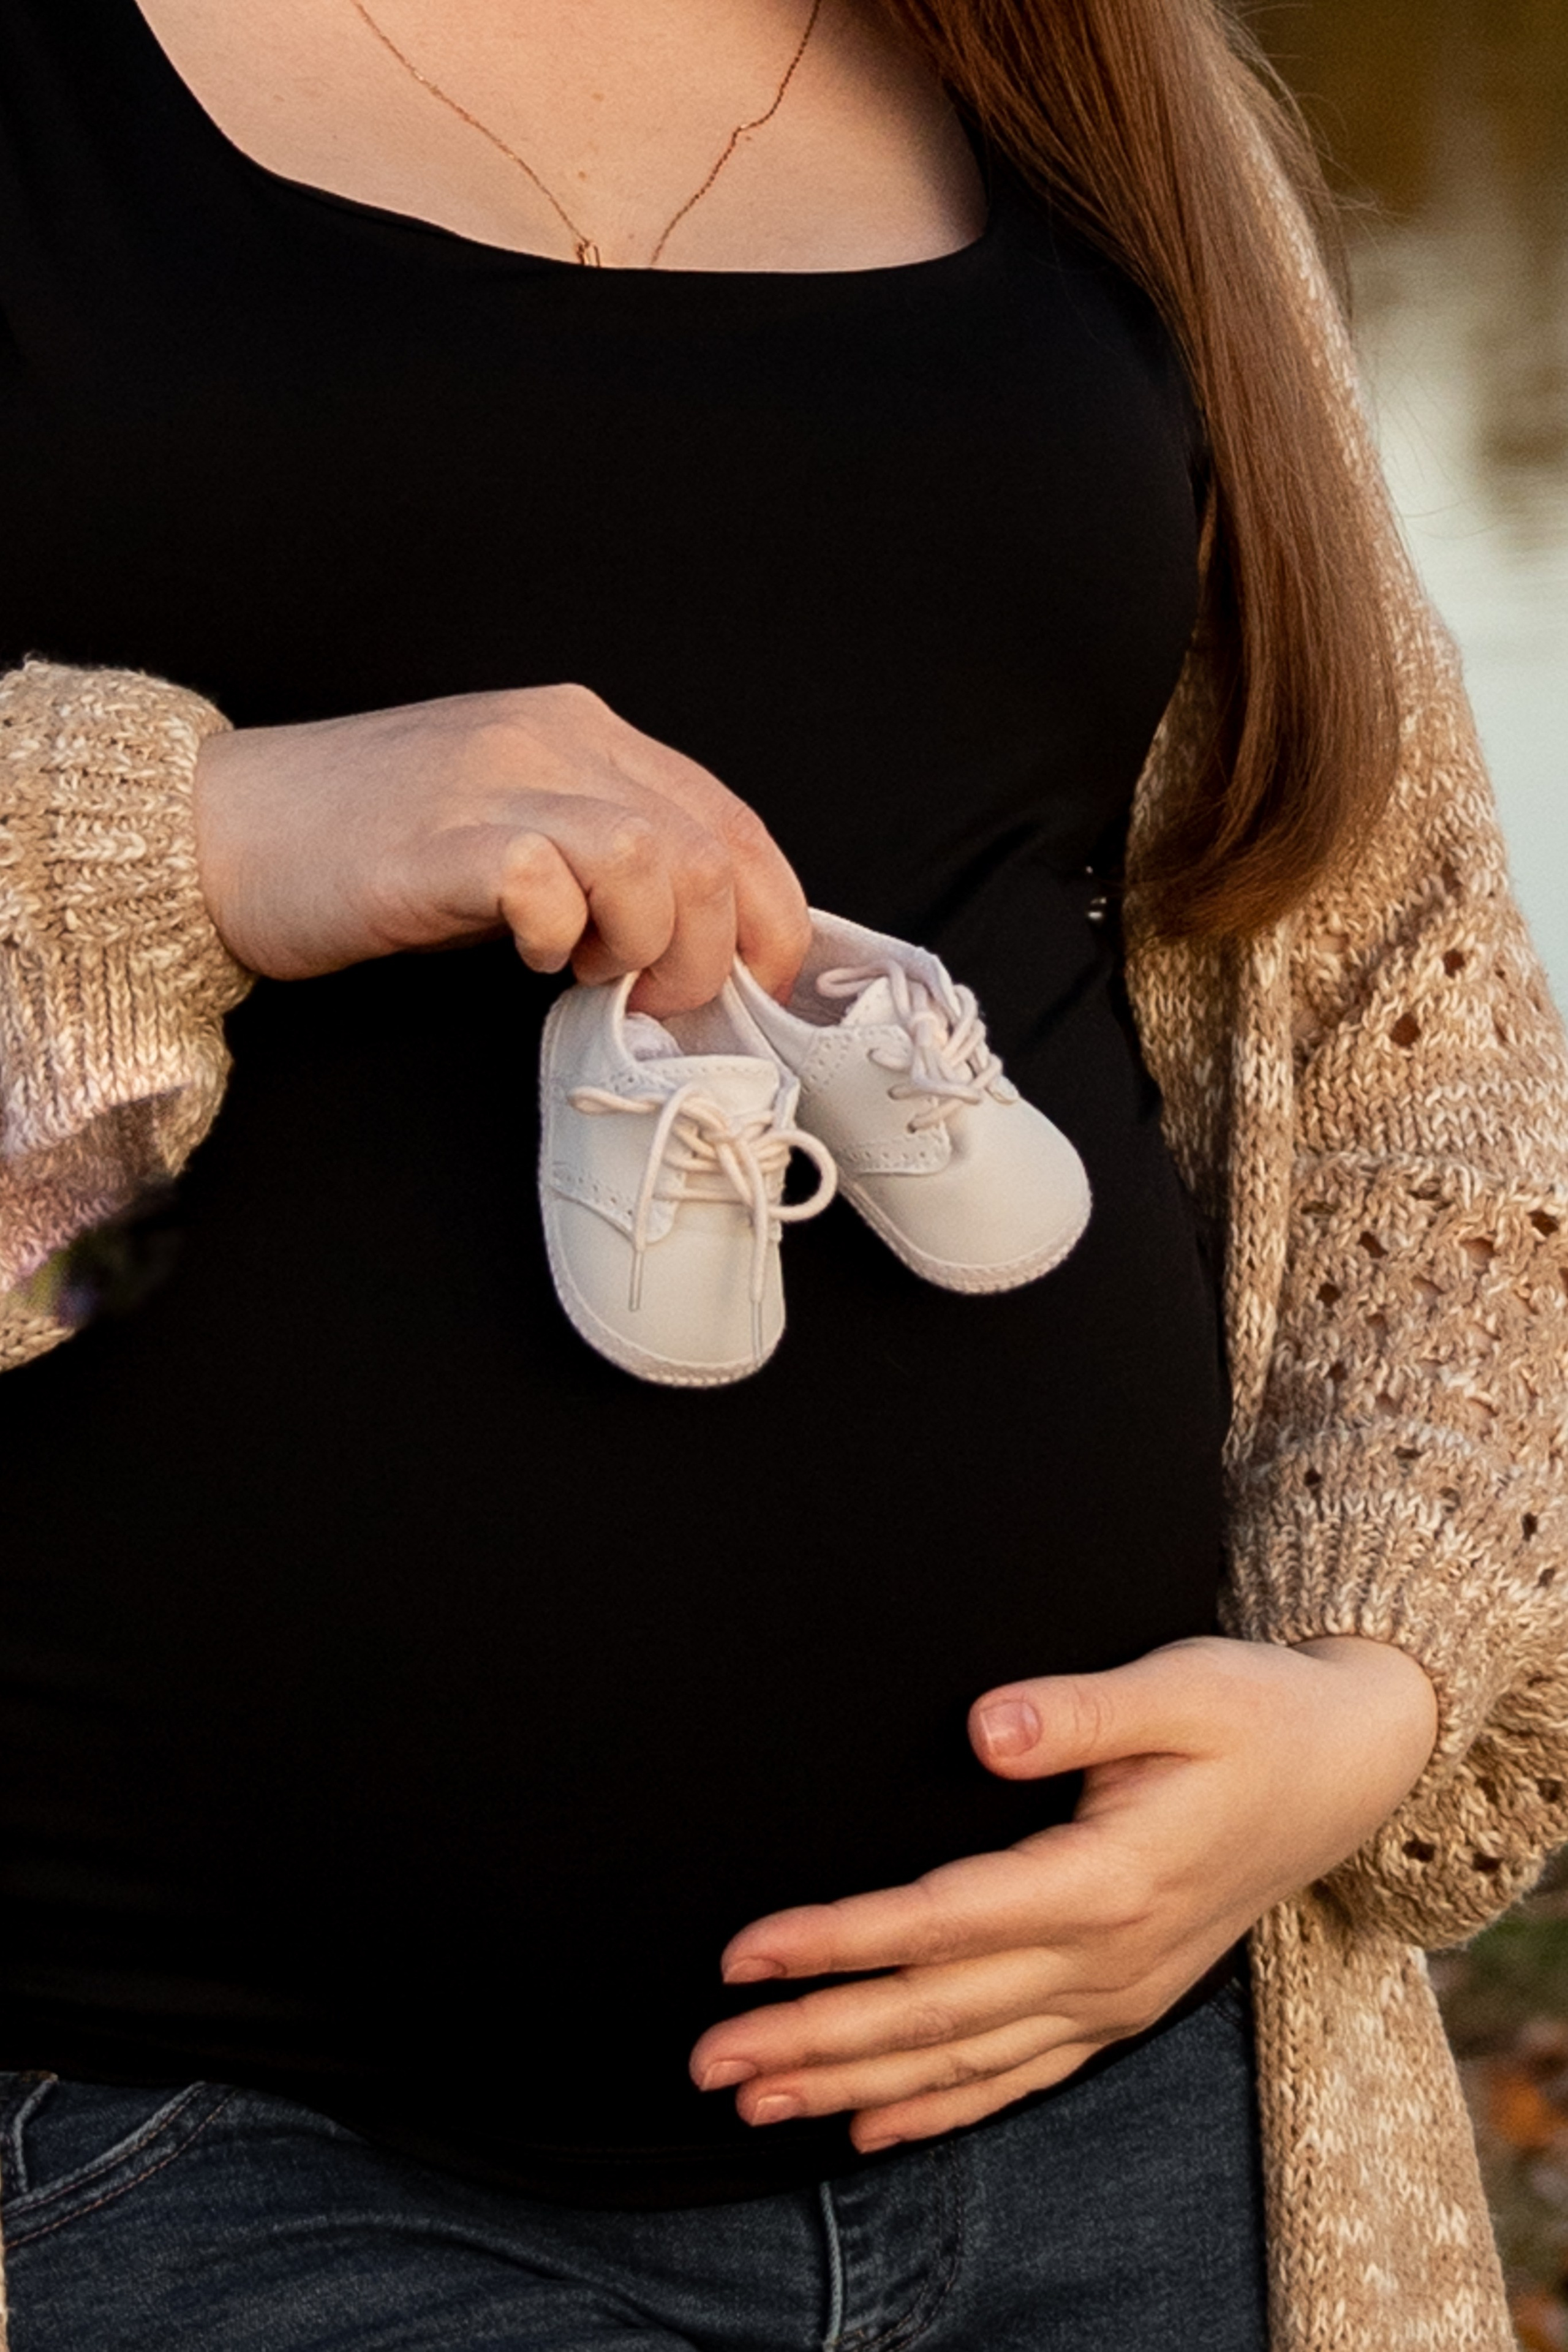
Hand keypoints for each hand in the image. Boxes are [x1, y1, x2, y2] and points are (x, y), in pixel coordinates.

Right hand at [191, 683, 808, 1013]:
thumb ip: (601, 856)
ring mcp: (493, 783)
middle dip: (711, 949)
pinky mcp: (439, 841)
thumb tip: (693, 938)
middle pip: (704, 848)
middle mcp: (549, 739)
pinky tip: (528, 957)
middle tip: (660, 999)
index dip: (770, 912)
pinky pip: (546, 884)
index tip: (760, 982)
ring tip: (596, 974)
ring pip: (650, 859)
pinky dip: (557, 936)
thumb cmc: (367, 841)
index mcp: (580, 731)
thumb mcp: (513, 824)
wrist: (226, 827)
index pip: (727, 817)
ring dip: (646, 944)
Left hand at [689, 1634, 1437, 2151]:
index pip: (942, 1923)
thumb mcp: (1180, 1686)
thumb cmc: (1252, 1712)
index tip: (743, 1955)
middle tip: (709, 2061)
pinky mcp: (1122, 2003)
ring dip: (852, 2084)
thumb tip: (984, 1726)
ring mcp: (1116, 1992)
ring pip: (963, 2059)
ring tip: (754, 2103)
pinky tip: (869, 2125)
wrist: (1346, 1768)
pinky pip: (1019, 2075)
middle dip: (814, 2038)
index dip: (837, 1941)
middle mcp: (1108, 1956)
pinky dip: (940, 2106)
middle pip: (934, 2012)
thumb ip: (1080, 1709)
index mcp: (1109, 1879)